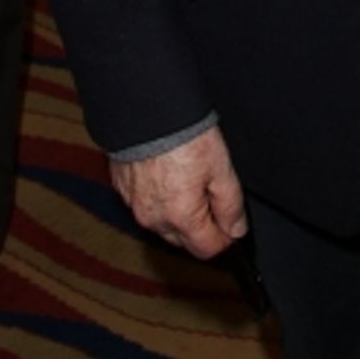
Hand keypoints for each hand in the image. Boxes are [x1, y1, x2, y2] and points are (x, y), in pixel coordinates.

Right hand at [110, 126, 247, 260]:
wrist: (146, 109)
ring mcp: (135, 206)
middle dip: (201, 226)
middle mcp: (154, 219)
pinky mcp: (123, 189)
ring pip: (163, 225)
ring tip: (189, 179)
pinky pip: (145, 205)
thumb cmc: (184, 134)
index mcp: (180, 217)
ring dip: (178, 214)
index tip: (231, 222)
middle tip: (211, 193)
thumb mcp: (221, 167)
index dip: (225, 237)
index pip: (207, 249)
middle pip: (184, 240)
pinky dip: (158, 198)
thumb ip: (231, 205)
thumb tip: (236, 230)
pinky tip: (168, 174)